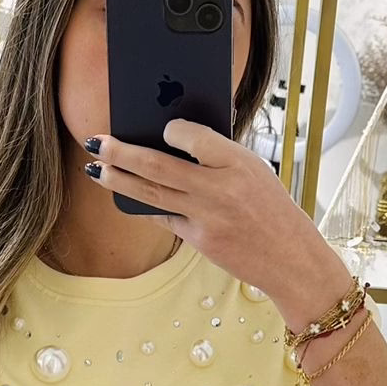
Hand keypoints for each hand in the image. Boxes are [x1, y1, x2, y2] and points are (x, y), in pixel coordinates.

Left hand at [84, 120, 340, 307]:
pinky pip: (163, 217)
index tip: (159, 126)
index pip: (195, 136)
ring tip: (95, 168)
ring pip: (152, 193)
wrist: (290, 259)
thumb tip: (173, 137)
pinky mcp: (199, 240)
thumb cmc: (271, 210)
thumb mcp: (256, 172)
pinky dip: (142, 204)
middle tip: (97, 141)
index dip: (173, 129)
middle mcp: (220, 188)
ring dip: (119, 179)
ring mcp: (207, 217)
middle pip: (159, 165)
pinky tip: (125, 196)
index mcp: (239, 162)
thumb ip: (219, 156)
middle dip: (123, 152)